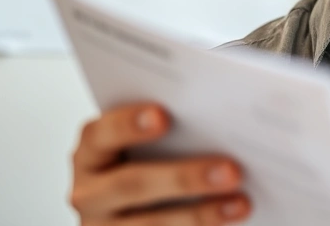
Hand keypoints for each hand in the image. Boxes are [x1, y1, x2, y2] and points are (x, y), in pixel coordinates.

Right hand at [69, 102, 251, 224]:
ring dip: (199, 215)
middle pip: (132, 184)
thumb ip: (172, 128)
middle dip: (184, 177)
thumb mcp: (147, 143)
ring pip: (149, 223)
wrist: (137, 208)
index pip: (101, 134)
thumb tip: (229, 114)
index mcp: (93, 152)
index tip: (163, 116)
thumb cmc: (150, 160)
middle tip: (231, 170)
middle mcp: (90, 192)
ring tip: (240, 203)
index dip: (128, 124)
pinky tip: (229, 221)